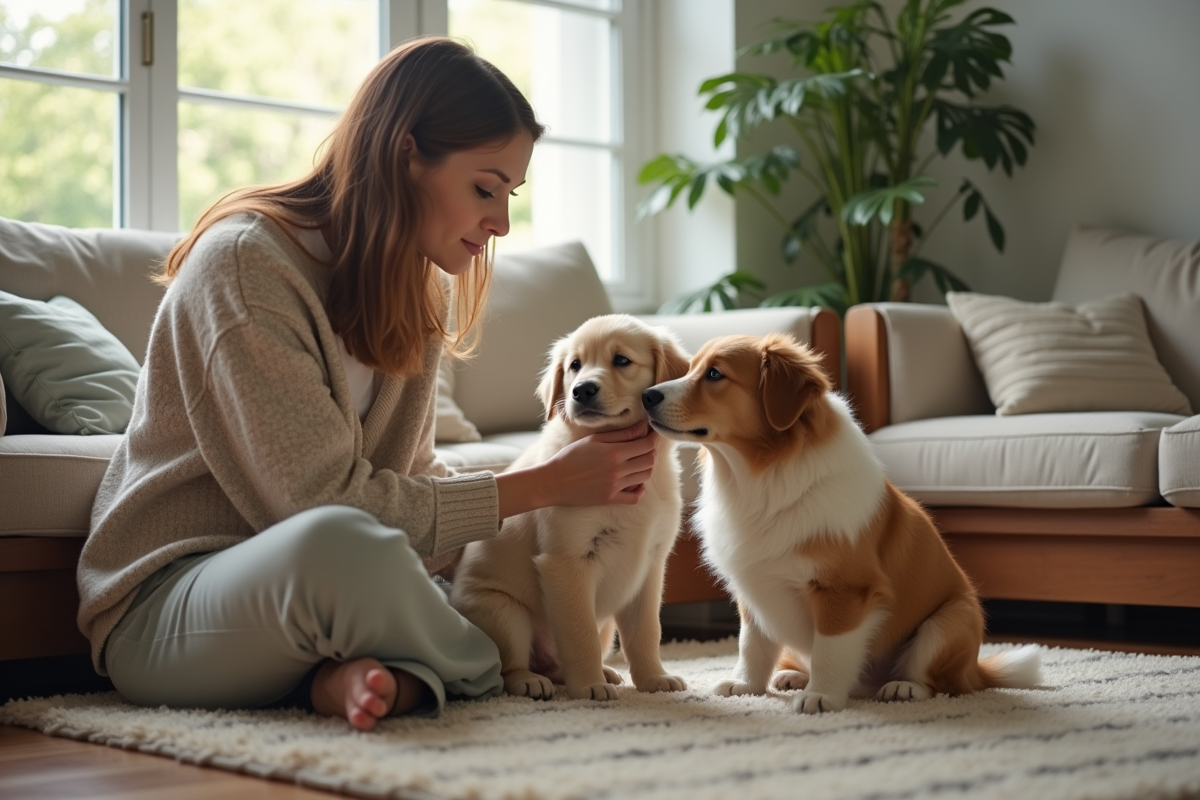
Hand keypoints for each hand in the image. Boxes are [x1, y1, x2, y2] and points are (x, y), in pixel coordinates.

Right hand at [543, 421, 658, 506]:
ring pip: (644, 477)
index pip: (646, 445)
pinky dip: (640, 489)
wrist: (553, 481)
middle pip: (649, 461)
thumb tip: (642, 428)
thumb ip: (620, 434)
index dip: (653, 438)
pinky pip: (635, 497)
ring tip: (638, 461)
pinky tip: (635, 482)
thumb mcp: (594, 439)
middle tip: (645, 446)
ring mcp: (615, 486)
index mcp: (614, 452)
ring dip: (646, 468)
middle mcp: (618, 470)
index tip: (652, 433)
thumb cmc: (571, 456)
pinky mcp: (610, 499)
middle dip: (651, 452)